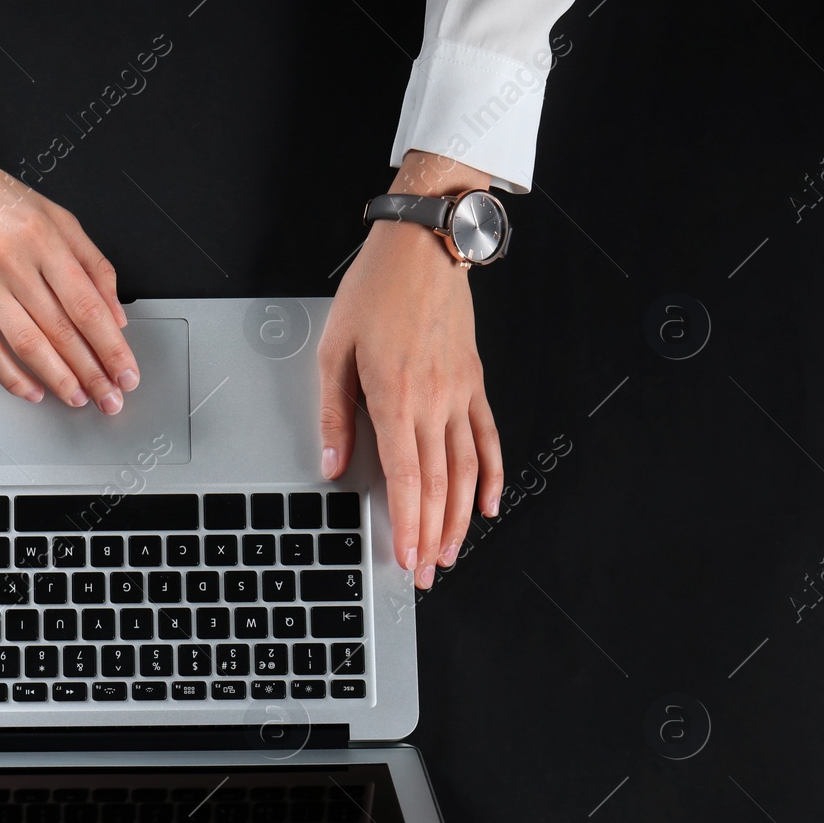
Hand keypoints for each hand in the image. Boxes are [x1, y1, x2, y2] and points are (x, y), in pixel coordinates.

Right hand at [0, 65, 136, 411]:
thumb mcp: (54, 215)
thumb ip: (90, 261)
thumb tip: (115, 312)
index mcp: (46, 239)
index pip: (88, 305)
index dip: (112, 346)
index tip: (126, 373)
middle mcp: (15, 261)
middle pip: (63, 330)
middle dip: (93, 371)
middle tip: (110, 399)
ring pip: (28, 343)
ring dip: (58, 378)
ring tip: (78, 398)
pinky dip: (11, 375)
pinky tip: (31, 390)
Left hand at [317, 152, 503, 589]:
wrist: (424, 248)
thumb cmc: (376, 292)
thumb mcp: (335, 351)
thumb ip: (334, 415)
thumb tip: (332, 466)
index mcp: (395, 397)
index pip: (405, 478)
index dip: (408, 525)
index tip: (407, 559)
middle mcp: (434, 401)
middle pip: (437, 484)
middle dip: (432, 536)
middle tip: (426, 574)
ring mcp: (459, 394)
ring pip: (466, 470)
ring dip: (461, 517)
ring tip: (452, 552)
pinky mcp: (474, 382)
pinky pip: (487, 436)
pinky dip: (491, 474)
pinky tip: (488, 503)